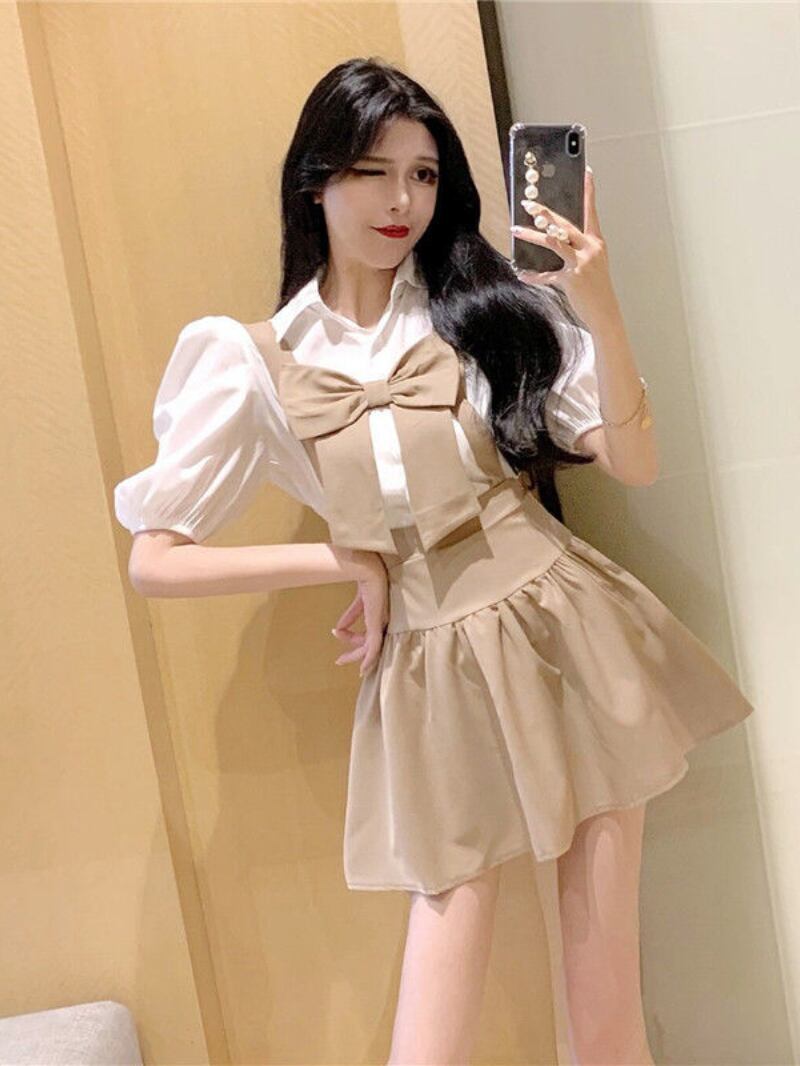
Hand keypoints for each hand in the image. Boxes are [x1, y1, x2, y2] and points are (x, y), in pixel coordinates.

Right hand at [331, 554, 389, 677]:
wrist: (369, 570)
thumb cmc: (367, 578)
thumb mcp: (358, 601)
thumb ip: (351, 615)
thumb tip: (338, 628)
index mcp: (380, 616)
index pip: (368, 634)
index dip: (353, 640)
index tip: (338, 639)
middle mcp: (382, 622)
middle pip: (369, 645)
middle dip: (353, 654)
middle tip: (339, 660)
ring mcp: (381, 624)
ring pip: (371, 649)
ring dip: (356, 657)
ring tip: (341, 660)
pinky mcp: (377, 624)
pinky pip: (374, 646)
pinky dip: (368, 658)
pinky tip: (362, 668)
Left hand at [510, 166, 616, 325]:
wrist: (605, 312)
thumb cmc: (596, 287)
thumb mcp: (592, 263)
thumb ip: (577, 249)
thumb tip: (556, 237)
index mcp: (596, 242)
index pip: (592, 212)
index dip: (589, 192)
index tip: (587, 173)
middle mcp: (590, 249)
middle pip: (564, 224)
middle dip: (544, 213)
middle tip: (528, 205)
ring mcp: (581, 263)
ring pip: (553, 242)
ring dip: (531, 236)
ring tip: (515, 231)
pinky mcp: (571, 279)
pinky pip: (547, 275)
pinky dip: (533, 276)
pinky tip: (522, 274)